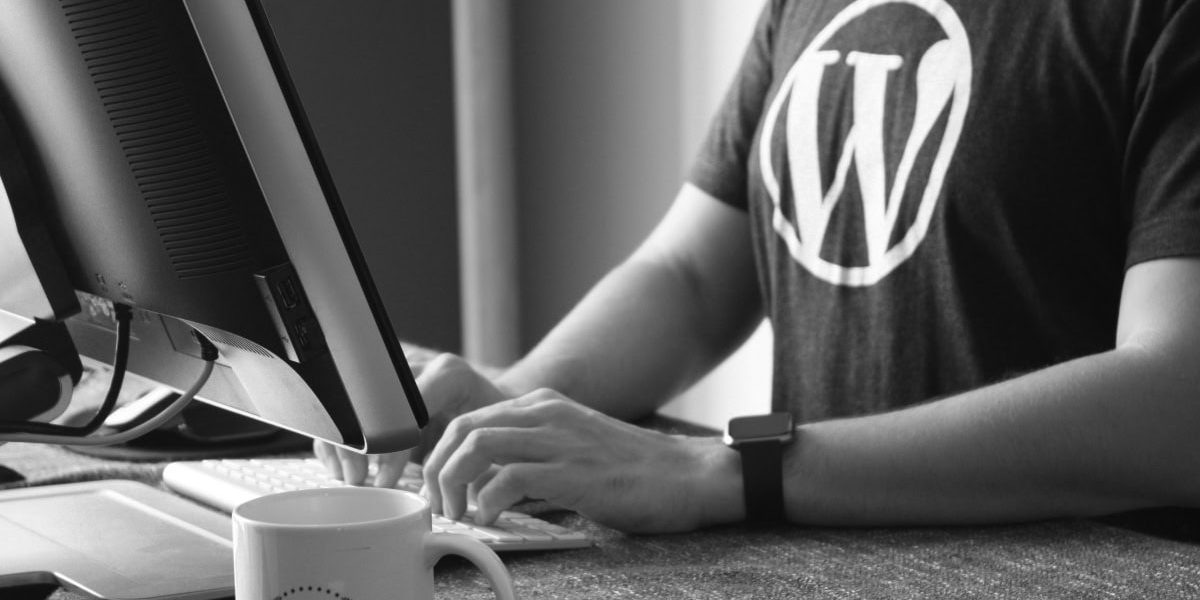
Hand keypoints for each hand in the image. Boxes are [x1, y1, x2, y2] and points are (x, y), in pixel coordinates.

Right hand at [314, 352, 506, 486]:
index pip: (405, 406)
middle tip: (358, 478)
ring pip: (352, 401)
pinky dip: (340, 438)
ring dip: (344, 441)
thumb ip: (466, 458)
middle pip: (370, 399)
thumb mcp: (490, 441)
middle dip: (359, 443)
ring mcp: (396, 374)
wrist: (497, 409)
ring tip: (351, 476)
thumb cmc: (498, 429)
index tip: (386, 479)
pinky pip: (348, 409)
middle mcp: (419, 366)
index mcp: (449, 374)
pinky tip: (341, 466)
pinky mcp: (382, 390)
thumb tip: (440, 493)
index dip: (391, 446)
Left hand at [422, 389, 743, 533]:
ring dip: (452, 484)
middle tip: (438, 506)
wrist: (688, 476)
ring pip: (476, 445)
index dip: (440, 453)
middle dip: (436, 468)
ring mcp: (559, 439)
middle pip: (462, 427)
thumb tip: (481, 486)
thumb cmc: (633, 472)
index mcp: (543, 406)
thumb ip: (530, 456)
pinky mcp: (572, 471)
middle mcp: (546, 413)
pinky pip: (509, 479)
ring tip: (458, 514)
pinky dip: (488, 502)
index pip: (469, 417)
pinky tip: (492, 520)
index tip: (435, 488)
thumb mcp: (572, 448)